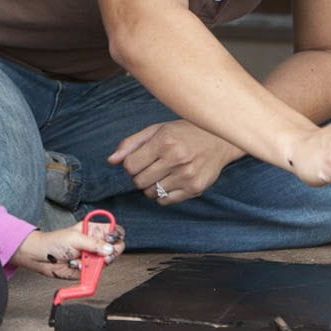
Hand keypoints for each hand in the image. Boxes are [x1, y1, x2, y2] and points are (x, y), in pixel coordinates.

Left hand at [9, 221, 125, 279]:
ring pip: (106, 262)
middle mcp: (95, 243)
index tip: (111, 240)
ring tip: (82, 260)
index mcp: (93, 230)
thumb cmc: (54, 242)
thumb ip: (94, 244)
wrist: (41, 258)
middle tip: (104, 256)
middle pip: (115, 248)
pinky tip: (75, 265)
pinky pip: (94, 272)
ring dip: (95, 263)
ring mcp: (92, 257)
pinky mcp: (87, 269)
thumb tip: (110, 249)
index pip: (114, 231)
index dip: (116, 235)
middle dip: (111, 253)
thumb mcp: (75, 238)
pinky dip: (86, 270)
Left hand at [107, 120, 240, 204]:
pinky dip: (163, 194)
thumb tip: (111, 161)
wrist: (219, 140)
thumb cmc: (184, 133)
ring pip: (151, 192)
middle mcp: (176, 158)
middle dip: (139, 176)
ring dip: (151, 185)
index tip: (140, 160)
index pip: (130, 165)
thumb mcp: (157, 130)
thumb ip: (132, 144)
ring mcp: (186, 176)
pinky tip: (171, 181)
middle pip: (138, 181)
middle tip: (151, 167)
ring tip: (163, 173)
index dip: (131, 164)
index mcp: (165, 141)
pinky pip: (165, 201)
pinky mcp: (195, 189)